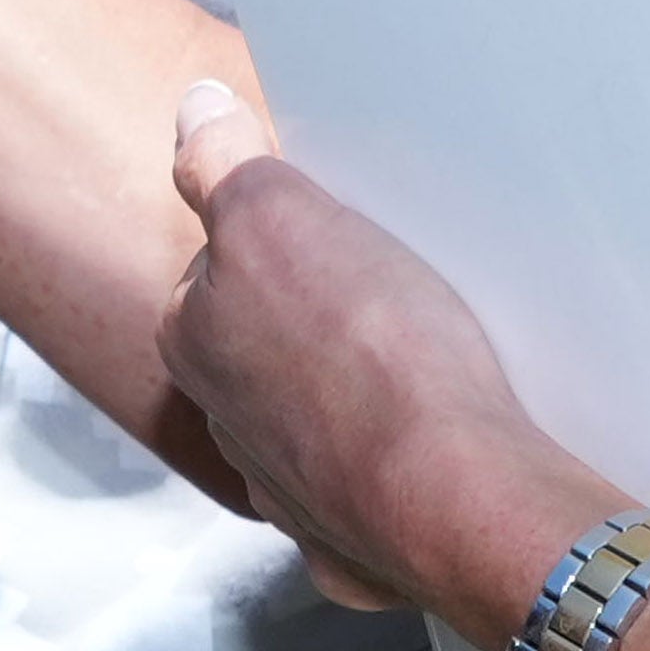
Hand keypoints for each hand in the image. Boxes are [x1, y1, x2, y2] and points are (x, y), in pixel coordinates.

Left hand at [156, 82, 606, 631]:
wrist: (456, 492)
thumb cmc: (369, 355)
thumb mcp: (276, 214)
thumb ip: (220, 161)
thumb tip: (194, 111)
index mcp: (195, 341)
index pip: (222, 264)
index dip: (281, 233)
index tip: (335, 225)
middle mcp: (227, 422)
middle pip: (270, 340)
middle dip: (318, 314)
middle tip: (390, 284)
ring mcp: (290, 491)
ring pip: (319, 415)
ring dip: (357, 391)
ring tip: (427, 356)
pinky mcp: (354, 539)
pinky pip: (372, 482)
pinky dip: (398, 461)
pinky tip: (439, 435)